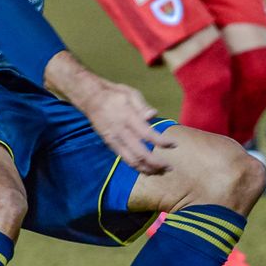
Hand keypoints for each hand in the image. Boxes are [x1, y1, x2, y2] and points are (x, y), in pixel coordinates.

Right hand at [55, 66, 175, 172]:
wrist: (91, 99)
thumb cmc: (115, 94)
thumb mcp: (130, 93)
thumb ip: (142, 106)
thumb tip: (153, 115)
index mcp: (127, 117)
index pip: (147, 134)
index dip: (161, 142)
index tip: (174, 145)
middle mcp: (120, 131)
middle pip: (140, 153)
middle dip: (156, 163)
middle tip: (169, 167)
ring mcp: (114, 140)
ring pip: (131, 161)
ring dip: (146, 169)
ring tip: (159, 172)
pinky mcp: (110, 144)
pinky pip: (124, 159)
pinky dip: (136, 166)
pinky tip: (145, 169)